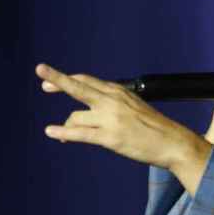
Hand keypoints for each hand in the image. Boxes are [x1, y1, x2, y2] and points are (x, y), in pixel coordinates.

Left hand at [36, 63, 211, 192]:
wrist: (173, 143)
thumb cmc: (154, 129)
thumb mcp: (134, 108)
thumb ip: (113, 104)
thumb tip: (89, 112)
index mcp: (119, 92)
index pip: (87, 81)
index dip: (67, 79)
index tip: (49, 81)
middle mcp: (113, 101)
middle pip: (78, 86)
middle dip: (57, 79)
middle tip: (40, 71)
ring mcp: (111, 118)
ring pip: (76, 116)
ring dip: (66, 126)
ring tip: (61, 135)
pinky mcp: (111, 137)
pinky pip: (80, 133)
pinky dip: (63, 132)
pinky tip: (51, 132)